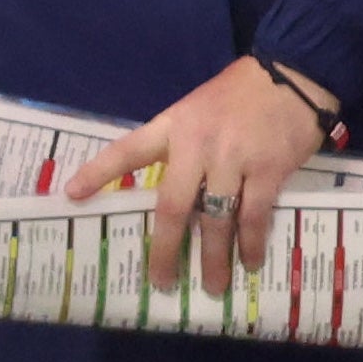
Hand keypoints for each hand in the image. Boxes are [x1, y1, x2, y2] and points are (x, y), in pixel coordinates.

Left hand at [66, 55, 331, 294]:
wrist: (290, 77)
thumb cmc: (236, 96)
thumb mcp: (193, 110)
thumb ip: (177, 145)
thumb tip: (170, 193)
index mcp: (171, 126)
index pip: (127, 151)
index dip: (97, 173)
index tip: (72, 195)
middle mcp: (197, 145)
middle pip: (172, 205)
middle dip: (166, 248)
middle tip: (161, 280)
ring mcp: (233, 159)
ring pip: (215, 218)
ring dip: (214, 256)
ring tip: (211, 285)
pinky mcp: (269, 170)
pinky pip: (254, 215)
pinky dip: (250, 243)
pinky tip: (248, 261)